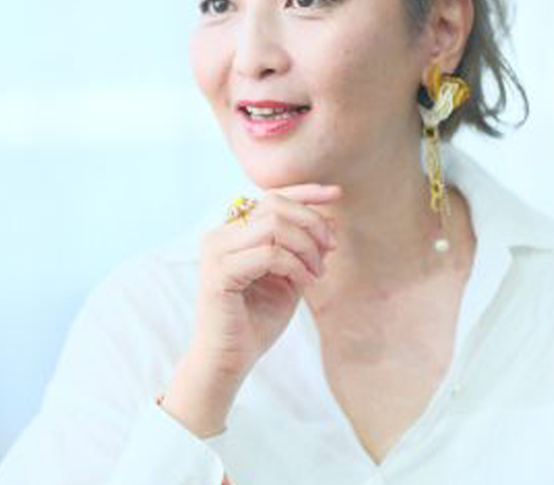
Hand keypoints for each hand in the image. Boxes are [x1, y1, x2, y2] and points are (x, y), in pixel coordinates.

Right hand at [190, 182, 340, 378]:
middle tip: (331, 247)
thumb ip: (305, 248)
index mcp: (234, 232)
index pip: (271, 197)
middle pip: (275, 205)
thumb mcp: (290, 276)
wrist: (230, 361)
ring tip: (316, 272)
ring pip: (274, 225)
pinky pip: (269, 253)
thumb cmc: (257, 320)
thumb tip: (331, 220)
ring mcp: (216, 251)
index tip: (337, 193)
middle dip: (311, 221)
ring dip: (305, 246)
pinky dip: (295, 265)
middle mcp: (220, 235)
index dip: (305, 191)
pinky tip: (305, 282)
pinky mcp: (219, 272)